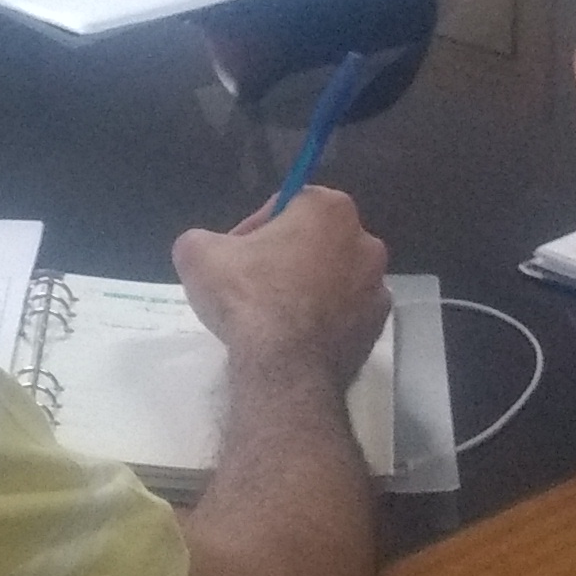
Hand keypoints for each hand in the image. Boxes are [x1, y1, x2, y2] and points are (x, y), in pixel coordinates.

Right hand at [176, 185, 389, 386]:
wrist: (285, 370)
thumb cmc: (248, 299)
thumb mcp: (197, 254)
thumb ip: (202, 239)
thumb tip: (208, 249)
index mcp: (328, 209)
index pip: (286, 205)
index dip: (254, 228)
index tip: (236, 255)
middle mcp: (364, 240)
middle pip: (315, 241)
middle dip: (287, 257)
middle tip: (253, 284)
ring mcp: (378, 286)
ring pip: (333, 277)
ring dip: (309, 288)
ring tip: (275, 315)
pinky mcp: (378, 326)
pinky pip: (346, 313)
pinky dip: (325, 319)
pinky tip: (296, 337)